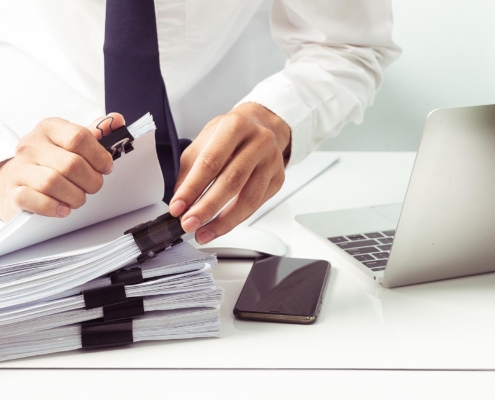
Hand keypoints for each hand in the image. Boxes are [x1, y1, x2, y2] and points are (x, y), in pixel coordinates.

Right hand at [0, 113, 124, 221]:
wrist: (21, 178)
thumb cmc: (53, 159)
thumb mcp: (74, 142)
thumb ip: (98, 132)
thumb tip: (118, 120)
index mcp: (50, 128)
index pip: (79, 137)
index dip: (99, 156)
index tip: (106, 167)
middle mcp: (32, 145)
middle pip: (71, 164)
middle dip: (90, 181)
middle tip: (92, 186)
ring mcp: (21, 167)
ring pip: (53, 183)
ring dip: (74, 196)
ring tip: (78, 198)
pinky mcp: (14, 190)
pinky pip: (35, 200)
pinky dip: (54, 207)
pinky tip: (62, 208)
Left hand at [169, 102, 290, 243]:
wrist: (261, 126)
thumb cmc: (230, 135)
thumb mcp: (203, 143)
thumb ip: (190, 172)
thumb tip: (181, 203)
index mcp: (235, 126)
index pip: (210, 162)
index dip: (192, 188)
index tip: (178, 207)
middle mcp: (258, 141)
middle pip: (231, 181)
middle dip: (207, 208)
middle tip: (189, 224)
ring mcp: (272, 161)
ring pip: (248, 199)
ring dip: (223, 221)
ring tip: (204, 232)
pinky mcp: (278, 179)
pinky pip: (257, 205)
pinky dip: (237, 219)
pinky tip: (221, 225)